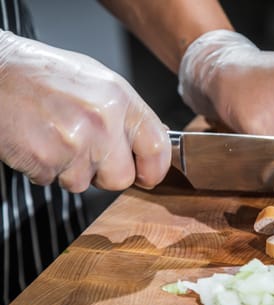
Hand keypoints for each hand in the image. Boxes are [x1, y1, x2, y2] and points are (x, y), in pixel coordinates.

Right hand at [0, 31, 170, 191]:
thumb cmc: (45, 75)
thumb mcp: (100, 84)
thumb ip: (130, 115)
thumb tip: (154, 142)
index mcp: (120, 100)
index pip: (158, 149)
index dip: (154, 169)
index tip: (147, 175)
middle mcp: (102, 122)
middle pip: (122, 178)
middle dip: (105, 173)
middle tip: (85, 150)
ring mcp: (74, 143)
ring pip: (84, 183)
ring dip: (70, 169)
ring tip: (55, 136)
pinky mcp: (45, 160)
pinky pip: (53, 181)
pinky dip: (45, 168)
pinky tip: (39, 141)